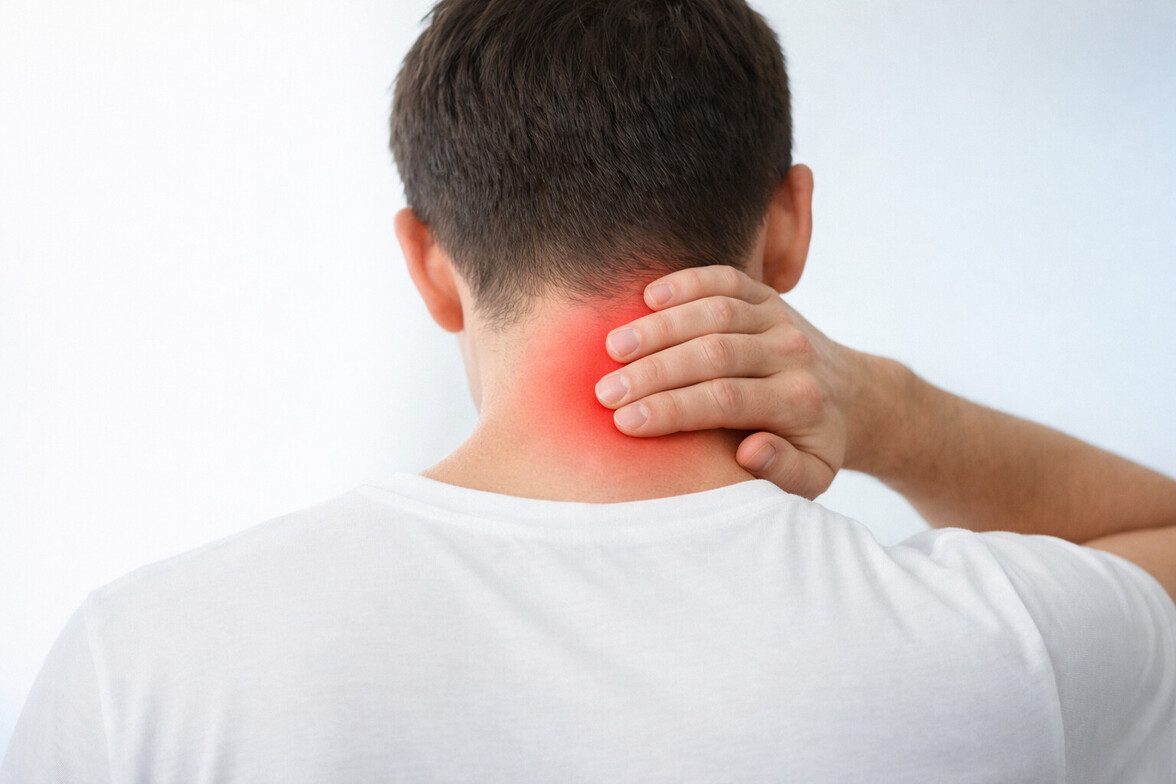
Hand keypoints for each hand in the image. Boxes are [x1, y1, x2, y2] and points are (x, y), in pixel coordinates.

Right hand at [594, 265, 867, 498]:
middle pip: (714, 353)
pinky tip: (648, 295)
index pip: (725, 400)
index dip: (672, 409)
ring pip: (715, 312)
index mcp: (798, 401)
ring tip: (613, 347)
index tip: (624, 422)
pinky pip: (725, 279)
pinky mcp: (768, 296)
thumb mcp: (813, 476)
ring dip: (660, 327)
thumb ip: (784, 472)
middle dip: (654, 372)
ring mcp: (779, 319)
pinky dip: (687, 282)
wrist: (854, 396)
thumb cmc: (815, 445)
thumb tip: (749, 451)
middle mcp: (790, 353)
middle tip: (604, 390)